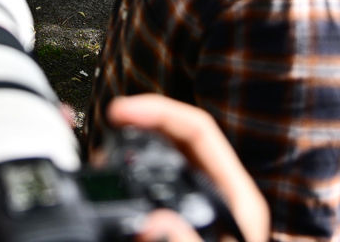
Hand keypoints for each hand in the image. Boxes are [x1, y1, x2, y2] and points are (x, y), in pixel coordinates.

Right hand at [106, 95, 270, 241]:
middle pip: (178, 139)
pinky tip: (111, 185)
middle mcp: (220, 198)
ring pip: (164, 162)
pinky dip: (130, 181)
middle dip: (139, 124)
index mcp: (238, 201)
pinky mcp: (180, 225)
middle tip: (105, 126)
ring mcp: (200, 211)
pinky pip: (153, 190)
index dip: (158, 113)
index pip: (198, 132)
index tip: (121, 114)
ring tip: (101, 154)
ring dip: (132, 150)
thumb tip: (153, 224)